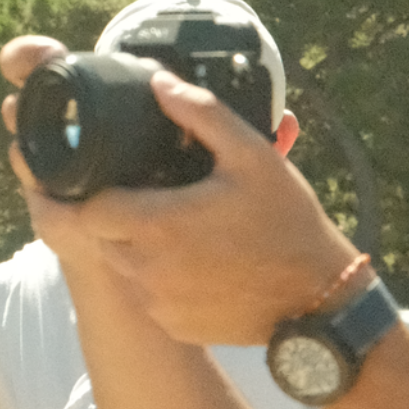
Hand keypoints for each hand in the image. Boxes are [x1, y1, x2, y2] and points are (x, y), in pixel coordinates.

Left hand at [68, 71, 353, 344]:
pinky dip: (165, 283)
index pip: (88, 208)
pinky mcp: (178, 326)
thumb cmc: (288, 224)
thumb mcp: (253, 156)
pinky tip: (202, 267)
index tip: (126, 181)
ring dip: (142, 251)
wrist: (320, 298)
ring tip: (185, 233)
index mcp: (158, 224)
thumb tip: (158, 82)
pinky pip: (152, 300)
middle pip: (103, 238)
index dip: (100, 192)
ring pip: (126, 270)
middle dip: (122, 218)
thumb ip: (202, 114)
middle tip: (163, 202)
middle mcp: (149, 270)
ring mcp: (161, 304)